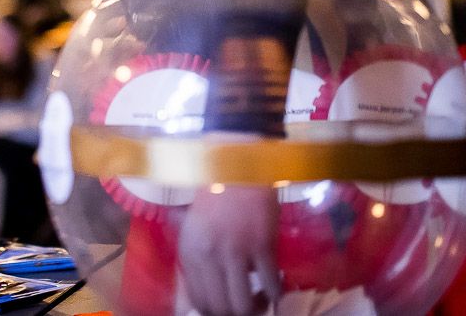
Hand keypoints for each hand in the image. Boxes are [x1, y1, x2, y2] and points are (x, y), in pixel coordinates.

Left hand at [176, 185, 279, 315]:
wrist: (238, 164)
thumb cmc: (216, 194)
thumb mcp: (194, 226)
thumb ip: (198, 257)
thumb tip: (208, 290)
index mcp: (189, 252)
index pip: (199, 301)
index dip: (216, 312)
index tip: (229, 307)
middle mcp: (208, 256)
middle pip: (220, 309)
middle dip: (237, 313)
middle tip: (249, 305)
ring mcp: (235, 252)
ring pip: (244, 304)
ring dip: (256, 307)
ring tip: (262, 298)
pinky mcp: (261, 245)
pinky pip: (270, 283)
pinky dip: (276, 291)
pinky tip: (276, 283)